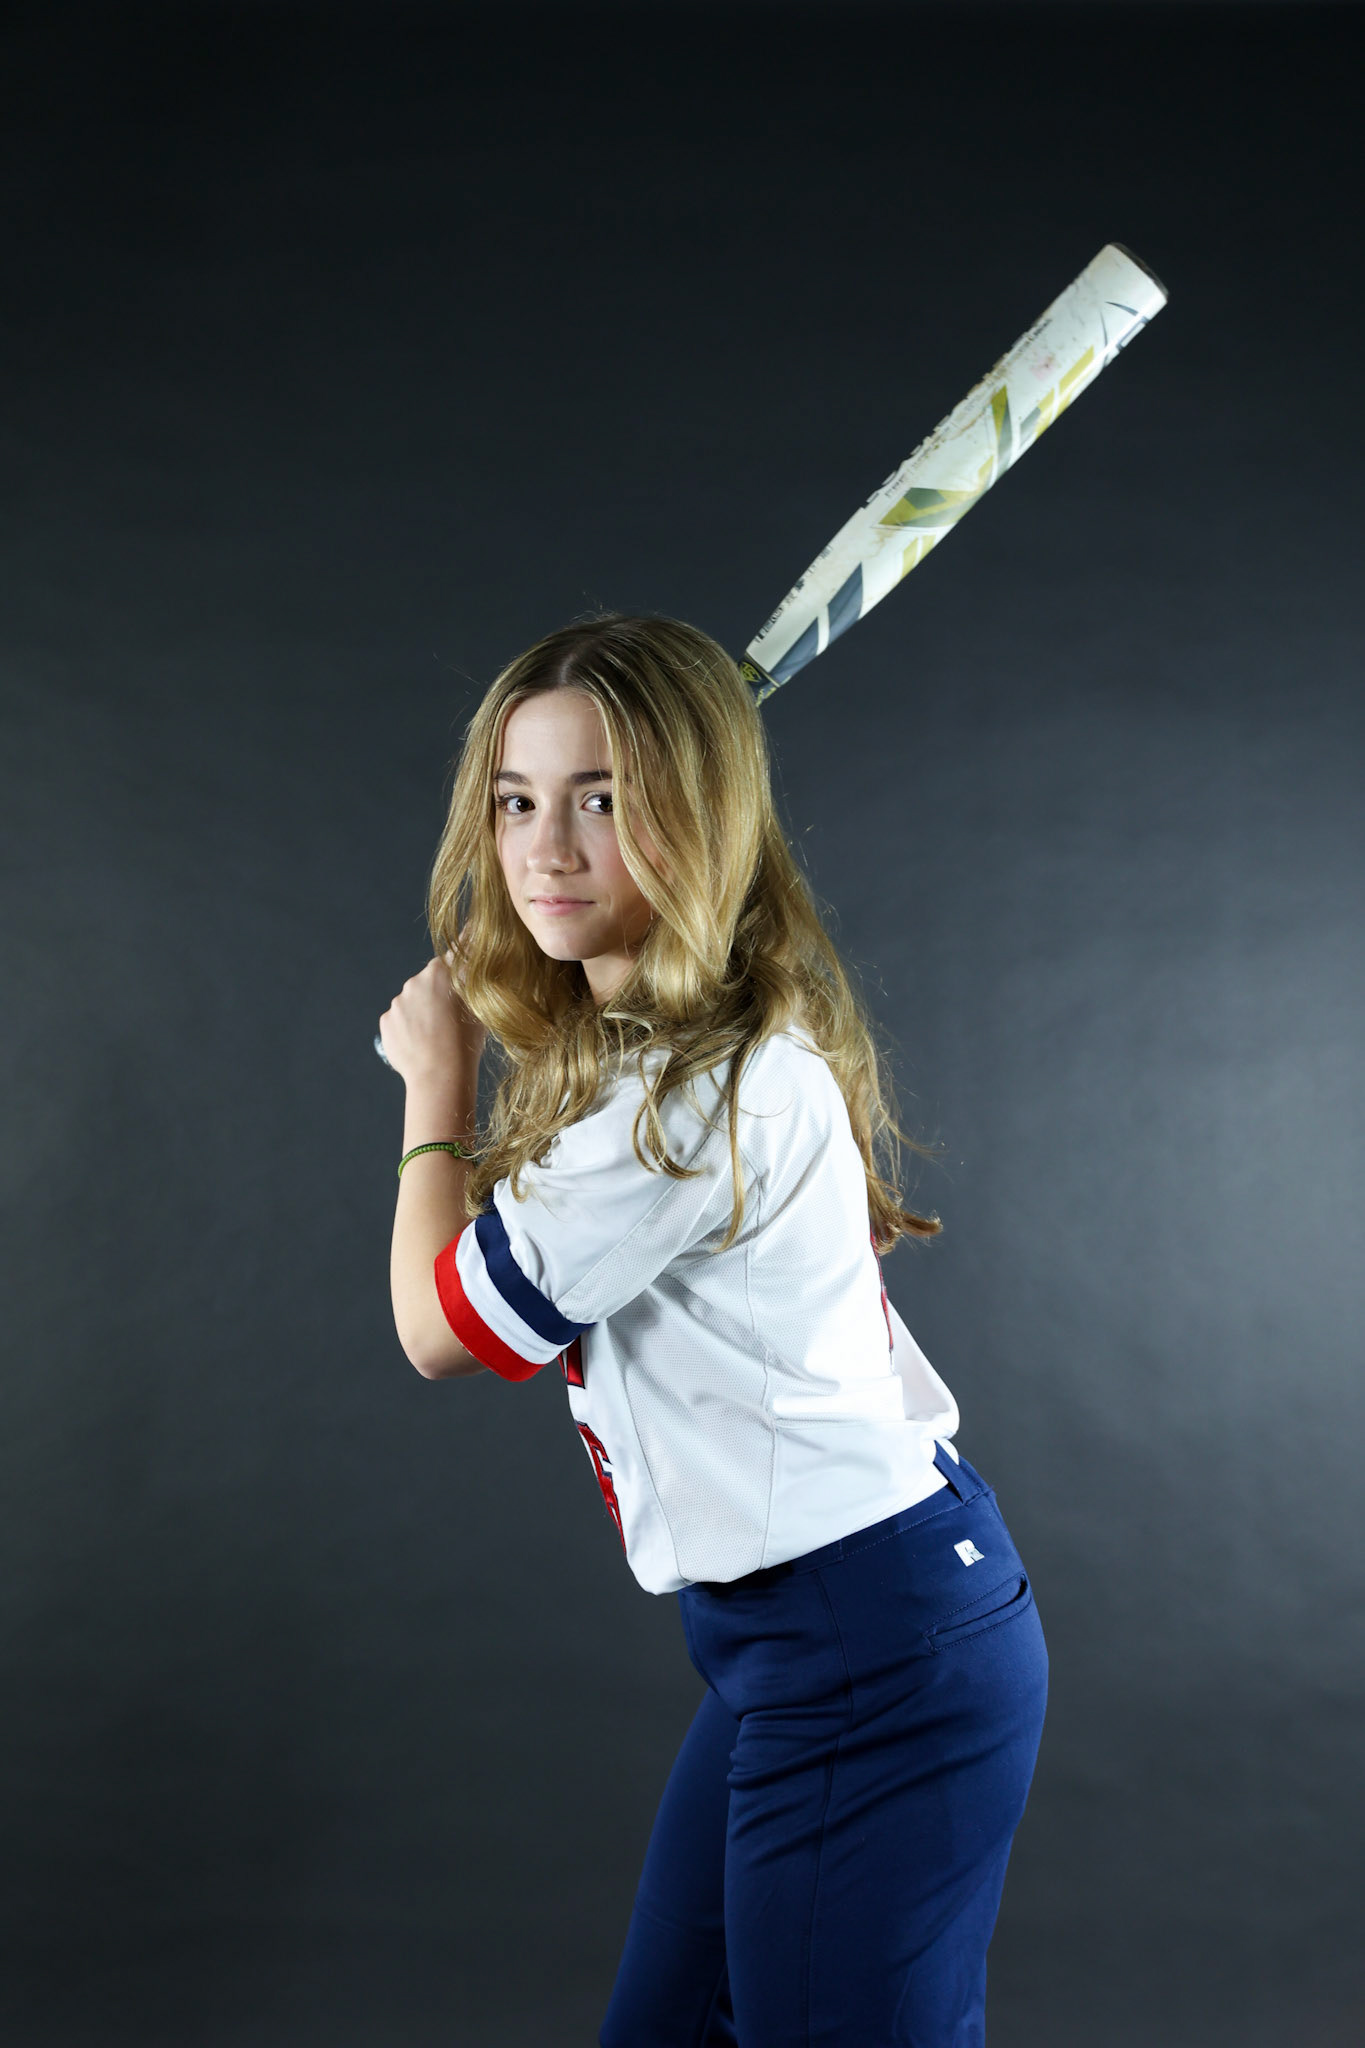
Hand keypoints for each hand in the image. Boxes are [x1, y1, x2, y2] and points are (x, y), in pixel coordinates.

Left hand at [377, 949, 485, 1088]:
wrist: (439, 1074)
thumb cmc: (465, 1042)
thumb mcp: (479, 1007)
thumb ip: (471, 984)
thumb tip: (471, 970)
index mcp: (439, 973)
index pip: (451, 958)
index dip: (457, 966)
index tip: (461, 972)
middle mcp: (414, 982)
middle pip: (427, 983)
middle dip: (436, 996)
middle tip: (450, 1019)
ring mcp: (397, 1003)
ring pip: (411, 1003)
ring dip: (421, 1014)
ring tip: (435, 1037)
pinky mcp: (386, 1022)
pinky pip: (398, 1021)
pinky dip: (407, 1029)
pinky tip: (420, 1044)